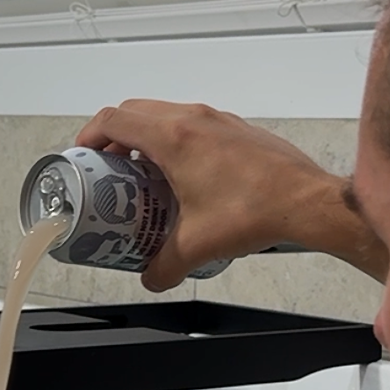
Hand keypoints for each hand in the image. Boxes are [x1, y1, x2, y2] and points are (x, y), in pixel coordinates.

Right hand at [76, 100, 345, 291]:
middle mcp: (193, 118)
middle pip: (135, 112)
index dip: (90, 136)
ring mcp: (217, 119)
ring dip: (145, 138)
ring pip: (166, 115)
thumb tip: (150, 278)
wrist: (306, 202)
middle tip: (108, 169)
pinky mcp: (237, 129)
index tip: (83, 156)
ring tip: (142, 175)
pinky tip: (183, 177)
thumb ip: (163, 266)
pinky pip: (192, 124)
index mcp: (173, 137)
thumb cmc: (252, 213)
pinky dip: (175, 141)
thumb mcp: (196, 246)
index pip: (114, 120)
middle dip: (114, 138)